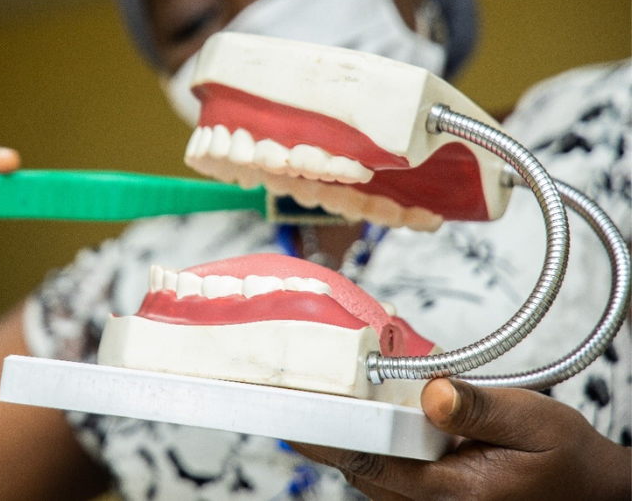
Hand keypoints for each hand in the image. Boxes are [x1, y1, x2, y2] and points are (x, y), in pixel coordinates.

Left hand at [291, 378, 631, 500]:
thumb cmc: (566, 461)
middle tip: (306, 396)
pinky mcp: (438, 497)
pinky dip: (376, 449)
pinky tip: (377, 419)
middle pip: (362, 469)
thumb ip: (480, 408)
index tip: (292, 417)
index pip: (371, 462)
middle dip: (333, 436)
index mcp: (453, 490)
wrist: (590, 488)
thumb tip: (432, 392)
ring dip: (353, 442)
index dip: (327, 438)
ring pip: (373, 474)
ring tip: (331, 402)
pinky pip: (391, 475)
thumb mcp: (535, 423)